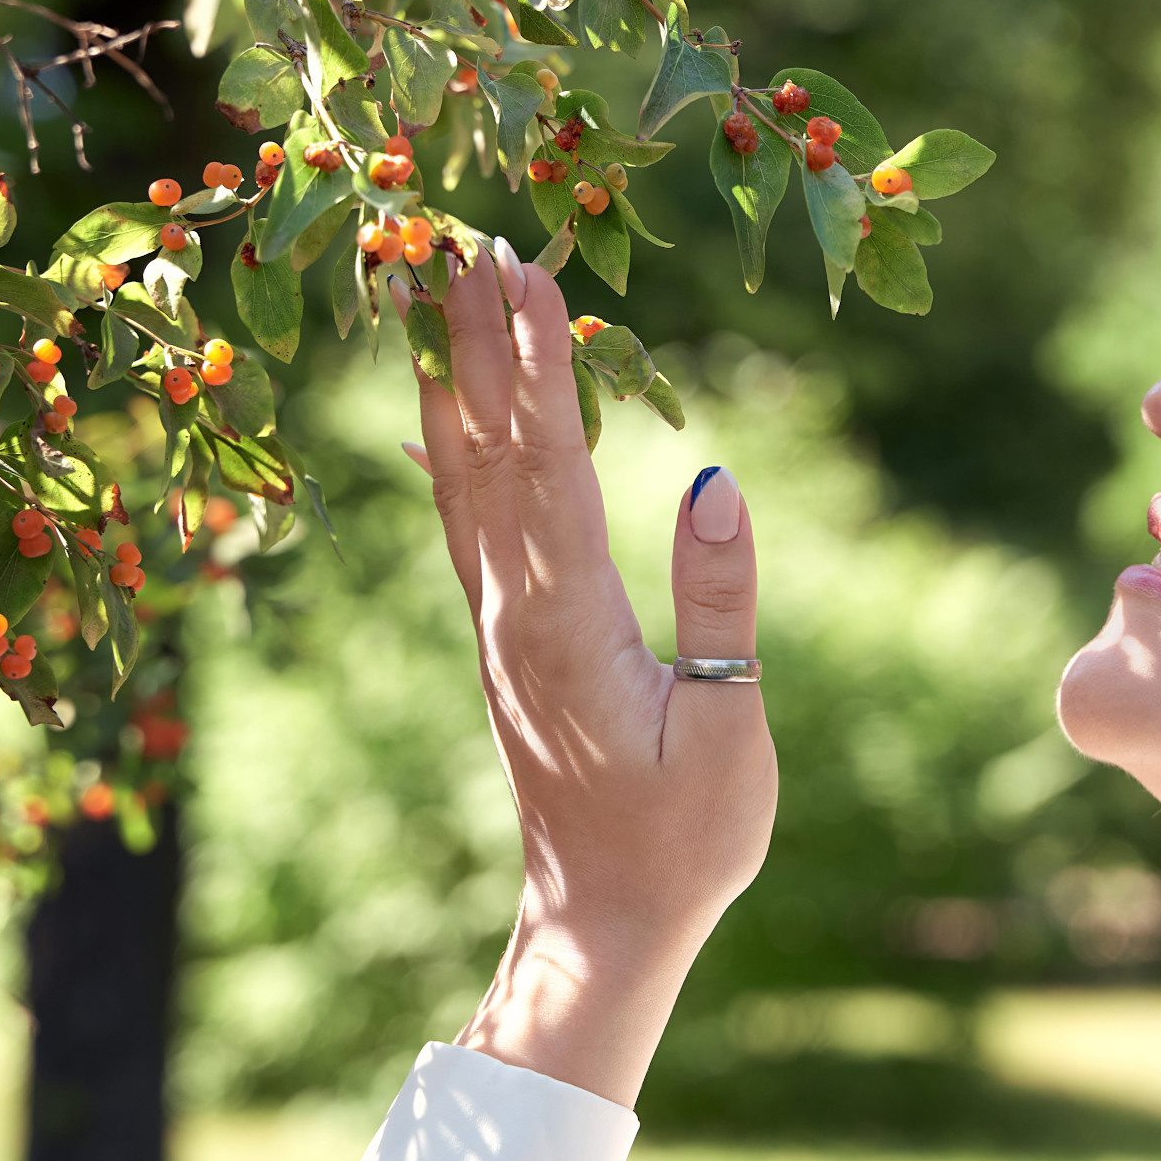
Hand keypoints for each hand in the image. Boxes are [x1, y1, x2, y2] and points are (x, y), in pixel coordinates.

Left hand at [410, 249, 775, 1103]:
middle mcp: (511, 611)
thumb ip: (721, 602)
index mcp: (568, 624)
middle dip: (474, 340)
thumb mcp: (728, 726)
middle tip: (458, 238)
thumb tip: (714, 479)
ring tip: (431, 291)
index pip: (550, 467)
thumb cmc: (685, 837)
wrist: (603, 923)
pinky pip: (464, 519)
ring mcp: (494, 624)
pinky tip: (431, 414)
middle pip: (483, 450)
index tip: (527, 274)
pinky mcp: (501, 639)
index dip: (539, 366)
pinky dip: (446, 448)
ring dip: (449, 379)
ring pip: (458, 477)